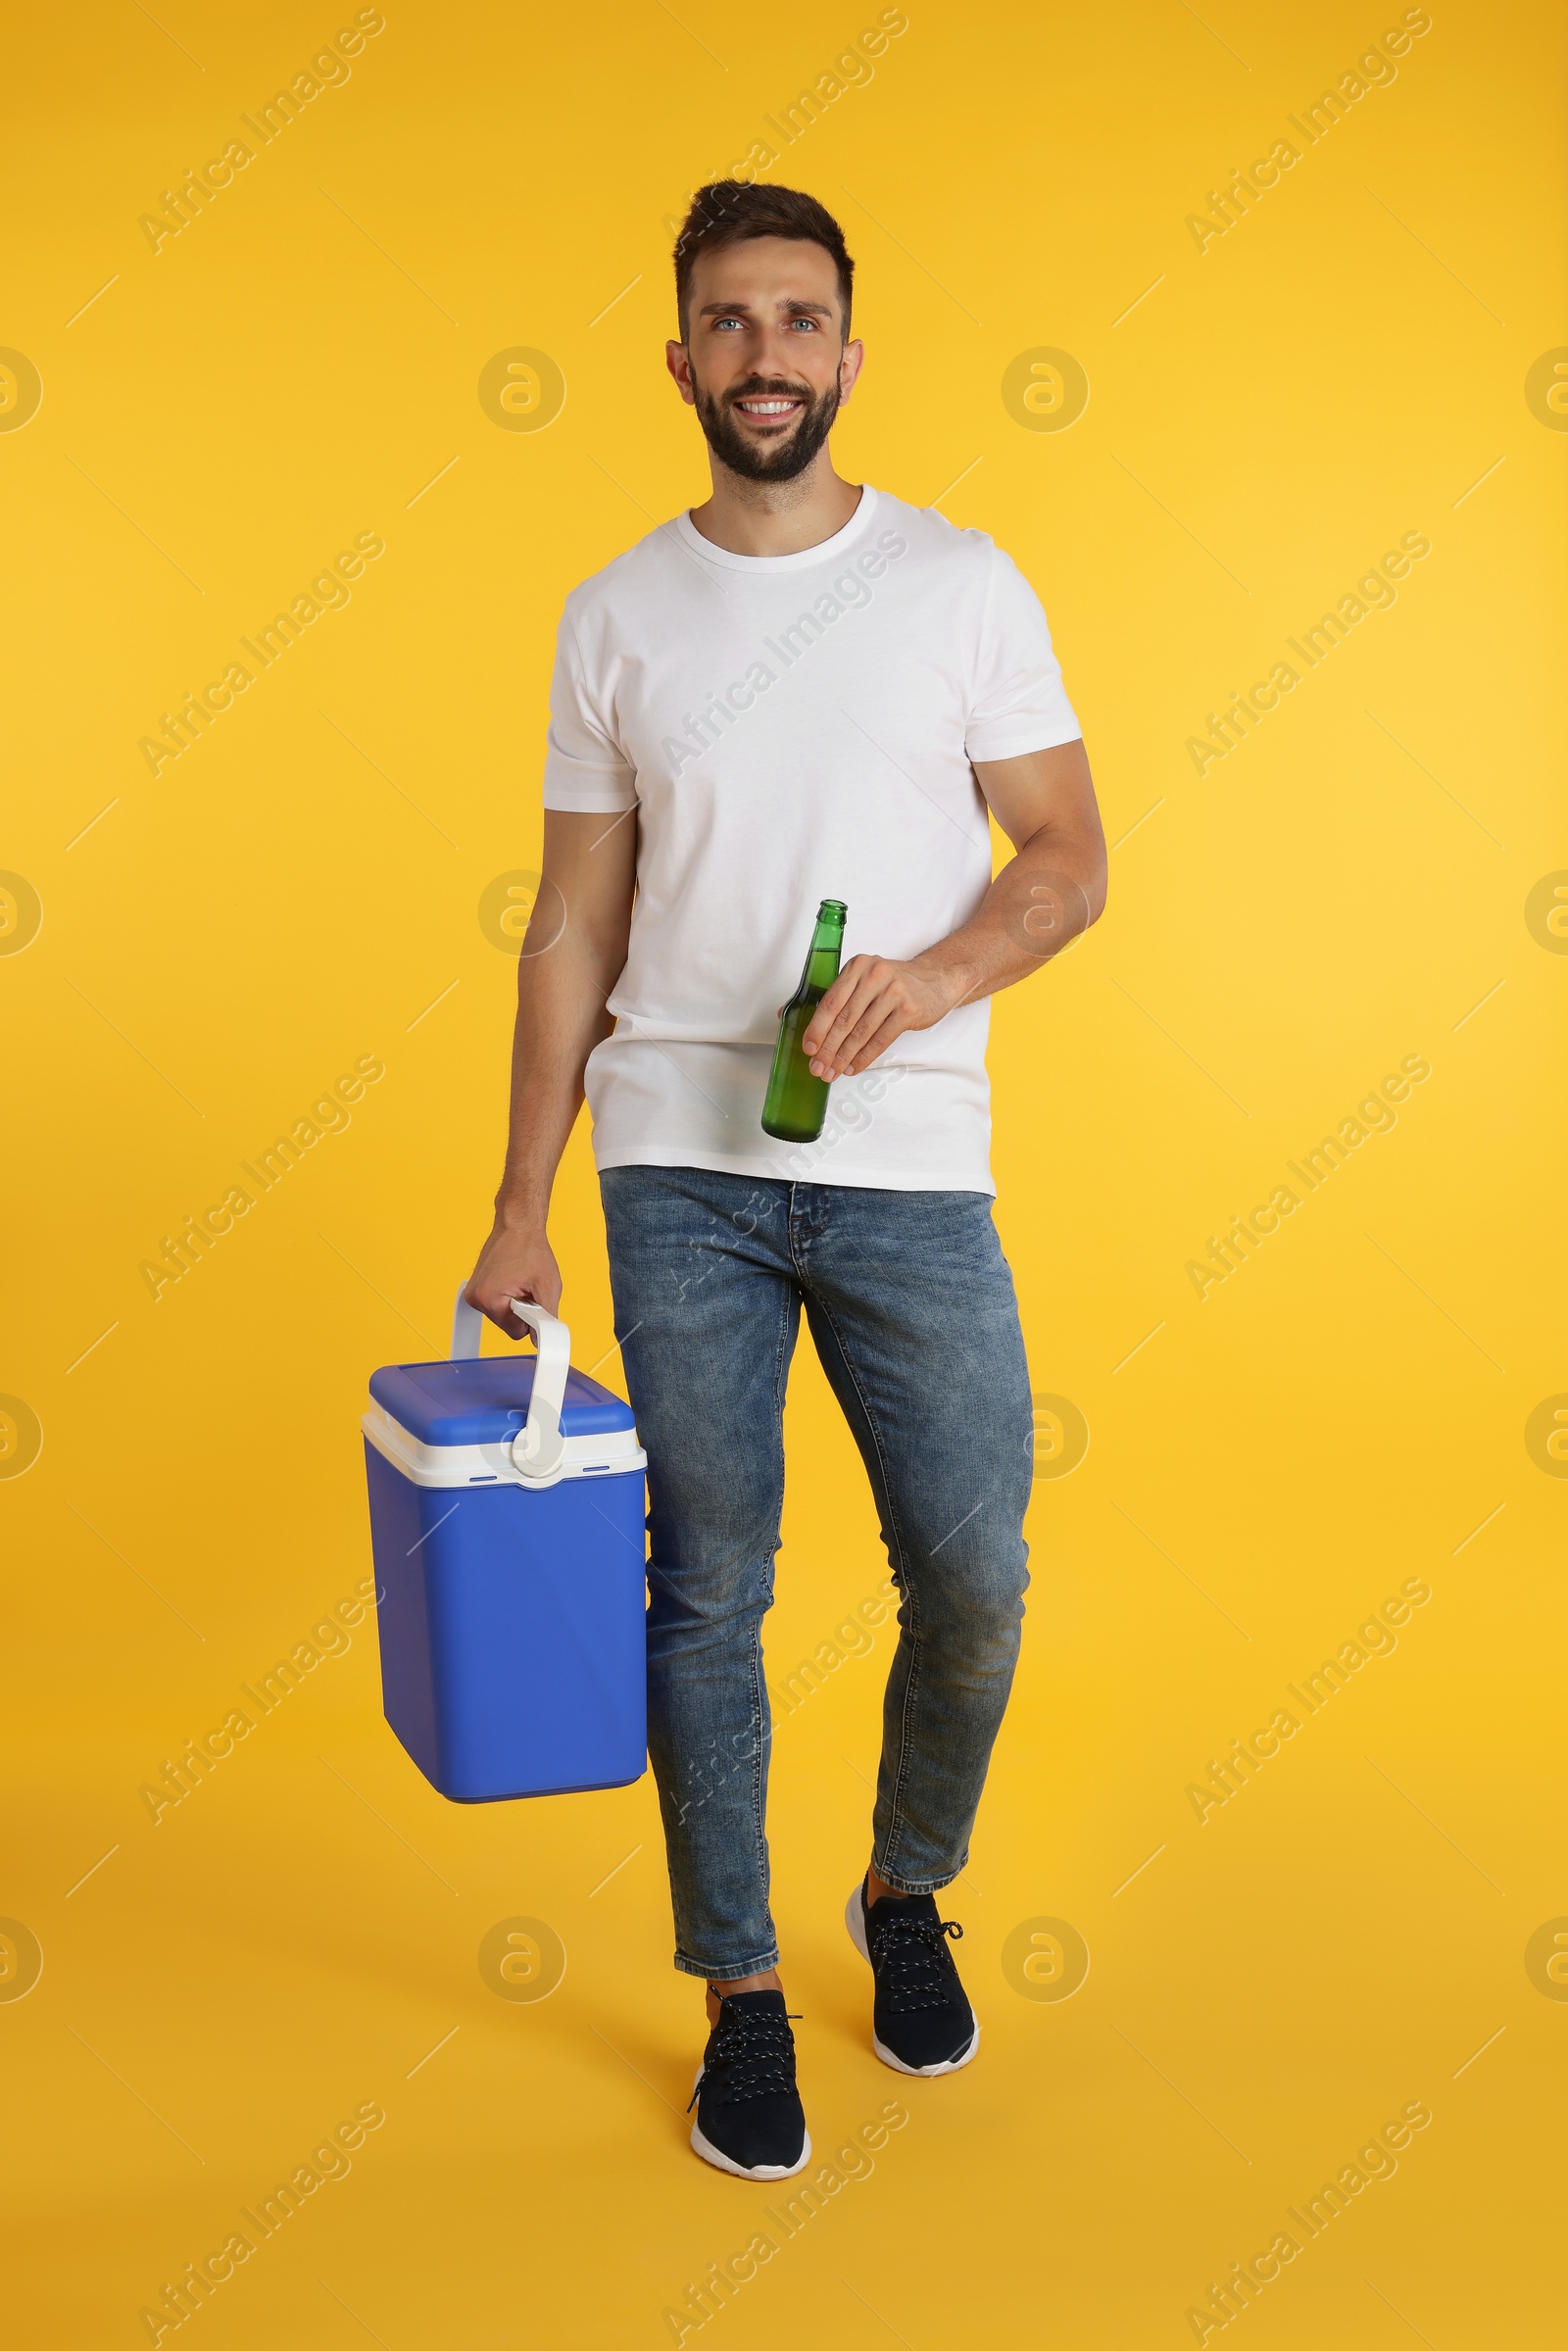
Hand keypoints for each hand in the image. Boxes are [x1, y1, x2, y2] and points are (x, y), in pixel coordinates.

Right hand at [464, 1218, 561, 1334]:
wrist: (517, 1225)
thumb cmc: (531, 1249)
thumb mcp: (548, 1285)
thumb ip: (547, 1317)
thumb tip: (543, 1340)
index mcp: (490, 1300)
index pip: (516, 1332)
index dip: (531, 1317)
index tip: (534, 1298)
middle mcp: (476, 1298)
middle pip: (508, 1325)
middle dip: (522, 1310)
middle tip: (527, 1286)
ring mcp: (473, 1293)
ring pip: (502, 1315)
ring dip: (515, 1302)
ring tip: (520, 1279)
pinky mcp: (475, 1288)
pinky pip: (496, 1305)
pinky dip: (507, 1296)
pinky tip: (512, 1278)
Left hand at [800, 953, 964, 1078]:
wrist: (937, 979)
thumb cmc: (894, 983)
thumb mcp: (863, 979)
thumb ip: (831, 996)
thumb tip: (783, 1014)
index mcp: (857, 967)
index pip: (831, 1001)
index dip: (817, 1027)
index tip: (808, 1048)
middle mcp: (874, 976)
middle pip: (844, 1020)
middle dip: (828, 1048)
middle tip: (817, 1067)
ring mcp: (894, 992)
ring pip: (861, 1032)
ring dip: (844, 1057)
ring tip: (833, 1072)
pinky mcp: (909, 1010)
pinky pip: (881, 1039)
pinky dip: (865, 1057)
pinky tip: (853, 1067)